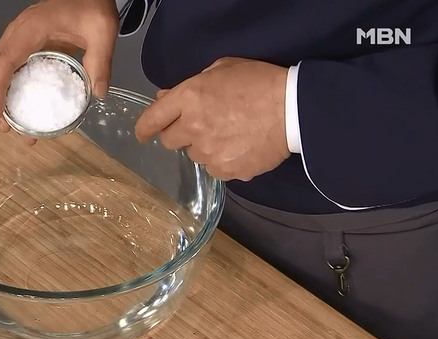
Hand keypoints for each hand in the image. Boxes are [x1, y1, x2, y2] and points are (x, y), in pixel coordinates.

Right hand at [0, 0, 118, 144]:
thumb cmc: (90, 6)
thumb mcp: (102, 31)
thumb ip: (100, 61)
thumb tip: (97, 92)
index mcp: (31, 29)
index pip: (4, 61)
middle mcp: (16, 34)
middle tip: (6, 127)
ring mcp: (15, 39)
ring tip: (10, 124)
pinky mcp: (20, 45)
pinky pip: (2, 69)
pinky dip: (2, 90)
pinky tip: (16, 107)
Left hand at [135, 57, 289, 180]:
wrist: (294, 109)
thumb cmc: (259, 83)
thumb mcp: (221, 69)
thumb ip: (188, 85)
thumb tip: (163, 99)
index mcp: (189, 98)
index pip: (152, 119)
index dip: (144, 128)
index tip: (143, 133)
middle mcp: (193, 127)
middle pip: (169, 141)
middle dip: (179, 134)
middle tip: (200, 126)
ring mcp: (209, 152)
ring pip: (193, 156)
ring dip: (203, 147)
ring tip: (228, 134)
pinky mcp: (226, 170)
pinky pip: (214, 169)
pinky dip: (222, 161)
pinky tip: (239, 147)